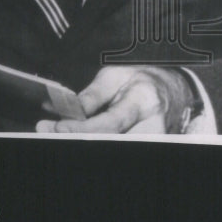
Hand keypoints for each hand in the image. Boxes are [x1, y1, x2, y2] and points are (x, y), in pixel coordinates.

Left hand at [36, 66, 196, 133]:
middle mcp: (153, 126)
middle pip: (112, 140)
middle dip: (78, 137)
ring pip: (114, 144)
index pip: (111, 122)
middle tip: (47, 130)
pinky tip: (75, 133)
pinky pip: (118, 144)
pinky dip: (95, 139)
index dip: (83, 128)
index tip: (58, 127)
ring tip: (55, 131)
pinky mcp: (150, 146)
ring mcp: (154, 139)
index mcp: (144, 100)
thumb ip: (93, 95)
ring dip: (83, 139)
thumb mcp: (115, 76)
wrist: (174, 91)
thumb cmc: (141, 80)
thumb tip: (67, 110)